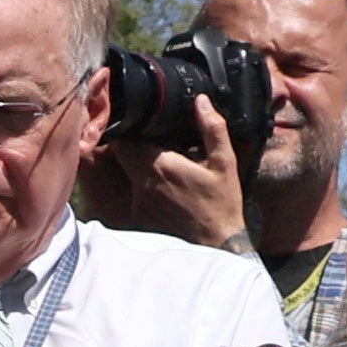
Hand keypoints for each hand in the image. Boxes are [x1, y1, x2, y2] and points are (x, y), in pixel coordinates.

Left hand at [85, 96, 244, 249]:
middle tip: (149, 138)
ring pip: (126, 172)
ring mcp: (138, 202)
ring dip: (137, 164)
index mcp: (161, 166)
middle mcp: (143, 184)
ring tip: (160, 161)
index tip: (141, 123)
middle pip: (121, 154)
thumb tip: (202, 102)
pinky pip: (132, 191)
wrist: (217, 244)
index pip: (124, 140)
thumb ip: (213, 129)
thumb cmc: (222, 203)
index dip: (129, 129)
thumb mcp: (225, 163)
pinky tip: (163, 186)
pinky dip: (141, 184)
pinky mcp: (139, 216)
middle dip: (131, 144)